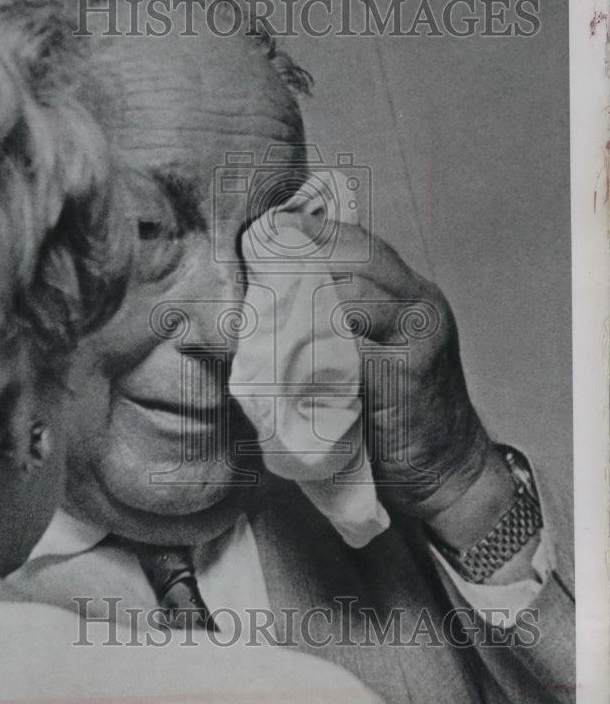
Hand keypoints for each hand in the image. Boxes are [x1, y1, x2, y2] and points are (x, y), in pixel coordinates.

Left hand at [275, 211, 494, 524]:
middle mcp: (422, 305)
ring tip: (265, 321)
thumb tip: (267, 299)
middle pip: (355, 264)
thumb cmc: (396, 416)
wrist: (447, 473)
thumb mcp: (376, 353)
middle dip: (302, 265)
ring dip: (303, 308)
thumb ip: (341, 322)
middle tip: (256, 276)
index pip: (361, 244)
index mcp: (413, 293)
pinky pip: (351, 351)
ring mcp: (419, 338)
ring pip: (352, 300)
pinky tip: (286, 362)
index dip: (314, 234)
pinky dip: (313, 353)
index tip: (269, 230)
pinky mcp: (407, 376)